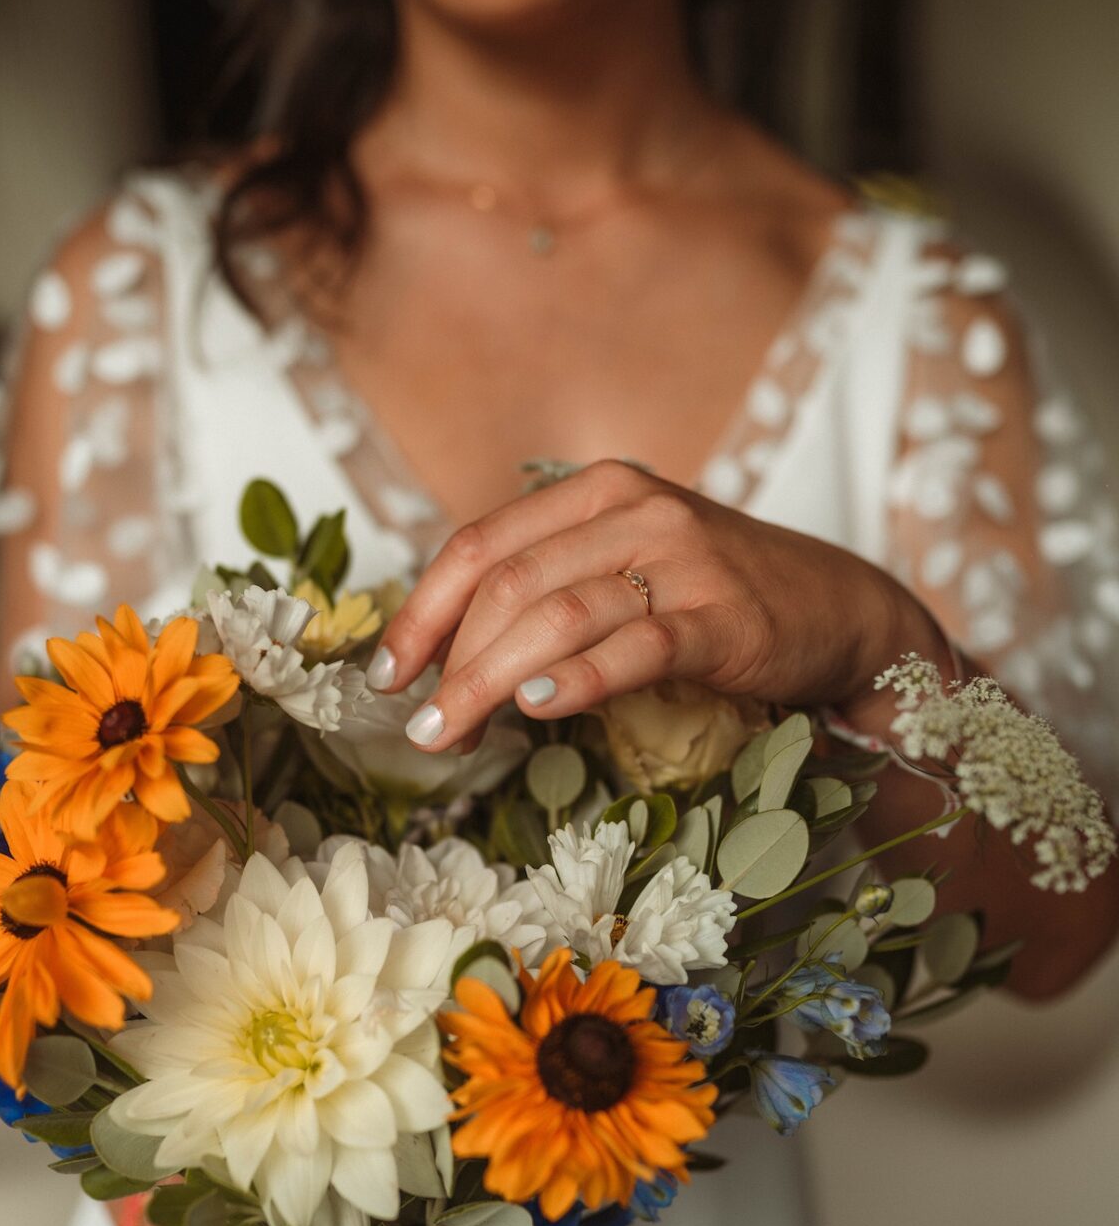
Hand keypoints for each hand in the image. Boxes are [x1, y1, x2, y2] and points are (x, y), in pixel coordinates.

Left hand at [370, 460, 945, 748]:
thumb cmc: (715, 597)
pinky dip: (580, 677)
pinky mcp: (726, 617)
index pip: (480, 545)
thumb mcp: (626, 568)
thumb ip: (551, 588)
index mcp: (596, 492)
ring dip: (489, 680)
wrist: (839, 609)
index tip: (386, 675)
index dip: (420, 612)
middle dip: (449, 661)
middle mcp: (634, 511)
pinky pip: (637, 645)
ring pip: (558, 615)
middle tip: (421, 729)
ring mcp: (683, 560)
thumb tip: (448, 656)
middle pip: (509, 585)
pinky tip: (539, 707)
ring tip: (453, 733)